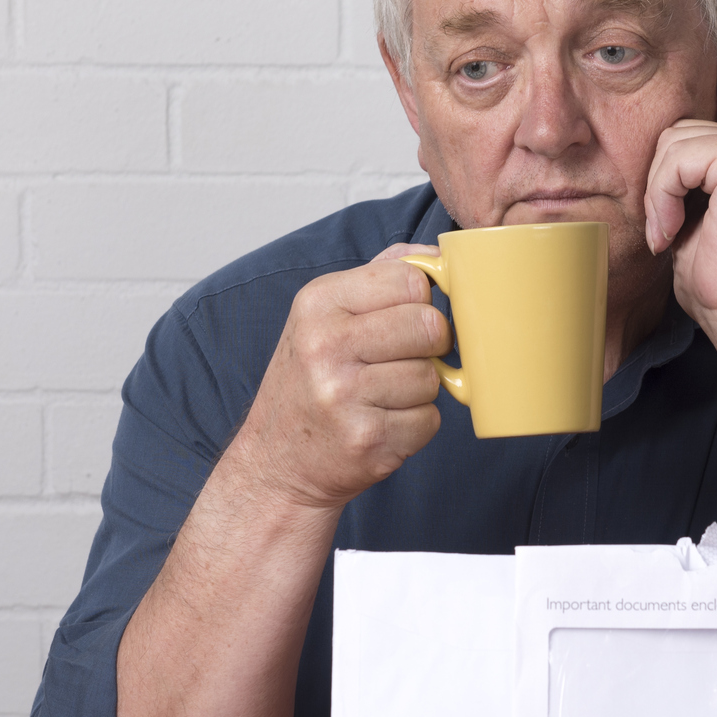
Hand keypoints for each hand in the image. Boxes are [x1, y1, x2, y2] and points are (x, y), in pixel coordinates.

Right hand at [231, 242, 448, 511]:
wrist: (277, 462)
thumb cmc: (311, 382)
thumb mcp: (325, 316)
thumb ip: (380, 276)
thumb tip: (439, 254)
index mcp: (318, 303)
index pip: (410, 279)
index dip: (421, 301)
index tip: (405, 318)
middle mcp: (325, 345)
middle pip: (430, 326)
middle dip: (429, 345)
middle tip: (401, 359)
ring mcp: (345, 395)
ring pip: (432, 376)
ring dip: (420, 390)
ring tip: (383, 396)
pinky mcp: (367, 439)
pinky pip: (430, 419)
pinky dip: (417, 425)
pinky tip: (383, 423)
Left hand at [644, 32, 716, 334]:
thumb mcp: (692, 223)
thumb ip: (682, 184)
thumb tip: (654, 174)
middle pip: (679, 124)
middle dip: (658, 177)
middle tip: (665, 228)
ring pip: (672, 139)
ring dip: (658, 192)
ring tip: (673, 234)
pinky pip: (676, 156)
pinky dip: (664, 196)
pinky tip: (676, 231)